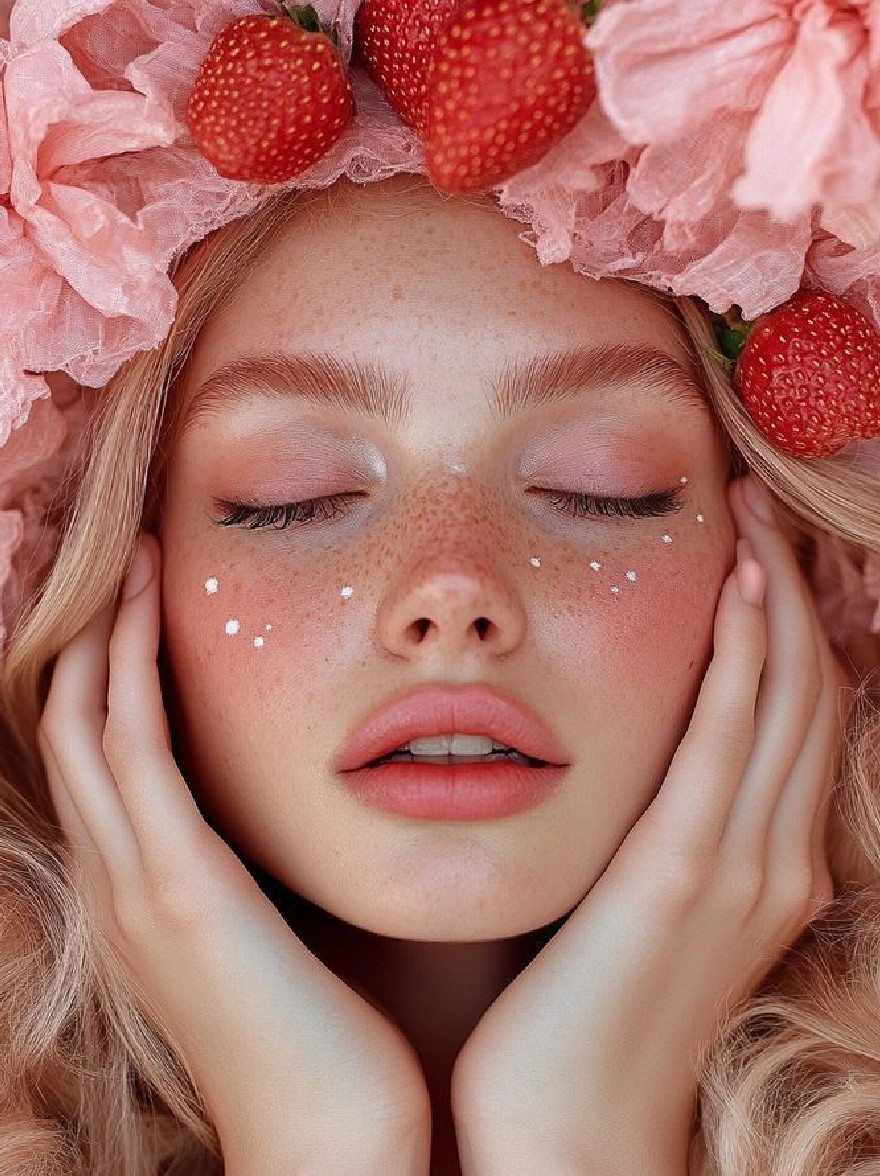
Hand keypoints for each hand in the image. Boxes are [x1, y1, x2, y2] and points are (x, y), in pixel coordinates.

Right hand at [38, 534, 430, 1174]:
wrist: (340, 1146)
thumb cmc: (338, 1042)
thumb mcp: (293, 937)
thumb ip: (286, 870)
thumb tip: (338, 800)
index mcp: (153, 895)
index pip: (107, 758)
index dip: (116, 672)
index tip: (158, 601)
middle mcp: (125, 884)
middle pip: (75, 727)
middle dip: (97, 638)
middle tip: (137, 560)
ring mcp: (138, 886)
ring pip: (85, 725)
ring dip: (106, 635)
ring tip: (141, 560)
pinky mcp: (176, 888)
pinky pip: (130, 748)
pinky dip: (130, 671)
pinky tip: (152, 609)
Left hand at [451, 476, 844, 1174]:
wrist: (565, 1130)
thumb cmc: (581, 1015)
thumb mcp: (634, 907)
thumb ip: (654, 833)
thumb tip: (634, 764)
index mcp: (764, 863)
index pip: (798, 715)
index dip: (791, 623)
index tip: (753, 547)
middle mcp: (775, 856)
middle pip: (809, 690)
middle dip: (792, 588)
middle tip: (757, 506)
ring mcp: (742, 867)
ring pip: (786, 700)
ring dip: (774, 599)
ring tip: (749, 518)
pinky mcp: (684, 874)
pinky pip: (730, 742)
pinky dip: (744, 660)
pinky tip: (736, 593)